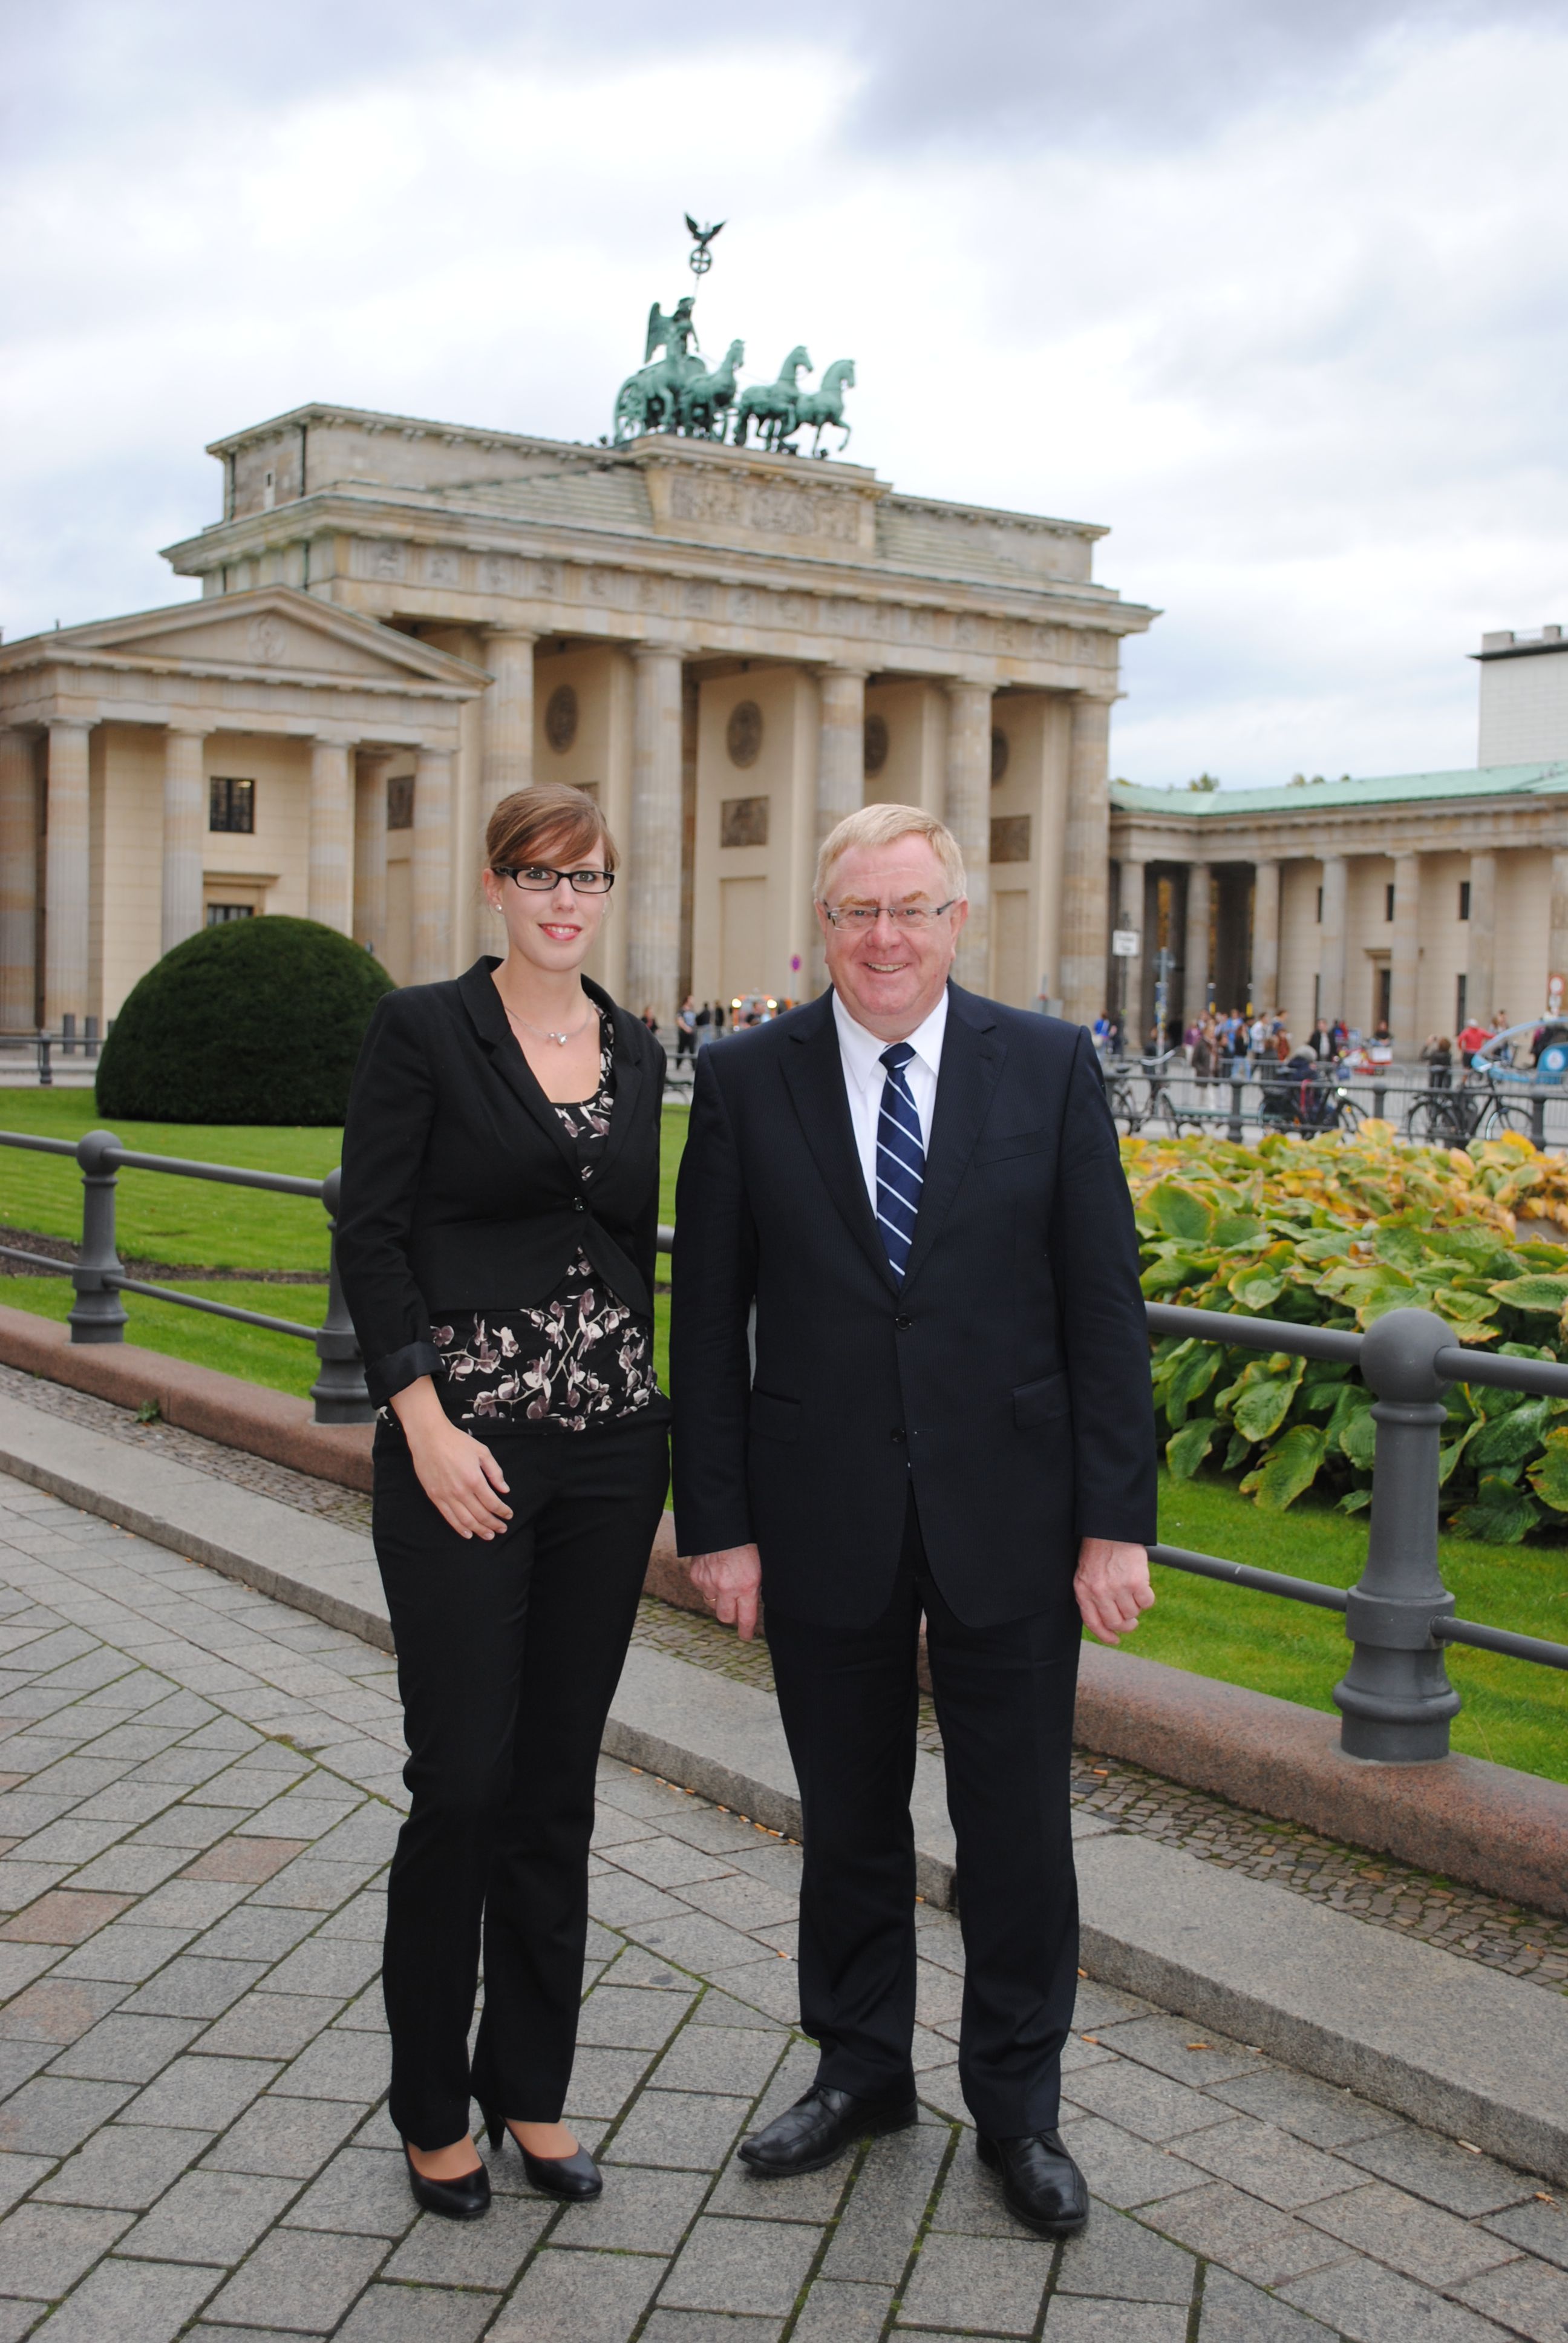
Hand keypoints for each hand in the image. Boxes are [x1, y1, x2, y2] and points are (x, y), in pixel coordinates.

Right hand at [390, 1377, 511, 1541]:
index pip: (492, 1503)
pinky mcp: (435, 1497)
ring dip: (479, 1530)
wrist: (429, 1437)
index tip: (509, 1515)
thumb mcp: (482, 1452)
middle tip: (502, 1529)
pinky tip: (468, 1533)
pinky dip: (459, 1528)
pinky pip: (449, 1517)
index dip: (503, 1511)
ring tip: (489, 1535)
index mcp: (474, 1479)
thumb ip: (495, 1472)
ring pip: (466, 1520)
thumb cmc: (456, 1442)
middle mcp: (461, 1491)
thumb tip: (505, 1489)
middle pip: (481, 1515)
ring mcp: (446, 1496)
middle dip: (494, 1524)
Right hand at [688, 1544, 761, 1640]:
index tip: (746, 1636)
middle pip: (725, 1617)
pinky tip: (714, 1571)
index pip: (746, 1618)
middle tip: (735, 1608)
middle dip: (731, 1615)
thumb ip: (754, 1587)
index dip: (745, 1631)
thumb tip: (751, 1603)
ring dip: (718, 1598)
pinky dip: (707, 1584)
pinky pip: (702, 1589)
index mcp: (747, 1586)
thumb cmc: (746, 1542)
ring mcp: (709, 1582)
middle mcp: (726, 1587)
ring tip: (724, 1581)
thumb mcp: (759, 1566)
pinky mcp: (696, 1576)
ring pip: (712, 1603)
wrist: (722, 1523)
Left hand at [1074, 1538, 1153, 1646]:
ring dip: (1136, 1608)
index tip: (1115, 1640)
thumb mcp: (1086, 1574)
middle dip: (1126, 1626)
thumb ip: (1092, 1596)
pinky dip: (1147, 1599)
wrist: (1111, 1529)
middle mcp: (1099, 1592)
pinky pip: (1146, 1603)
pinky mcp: (1136, 1582)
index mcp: (1083, 1591)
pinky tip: (1143, 1587)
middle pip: (1116, 1623)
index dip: (1105, 1636)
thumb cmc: (1099, 1551)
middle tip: (1131, 1621)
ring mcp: (1118, 1588)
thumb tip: (1107, 1623)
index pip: (1093, 1623)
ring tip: (1133, 1593)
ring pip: (1133, 1613)